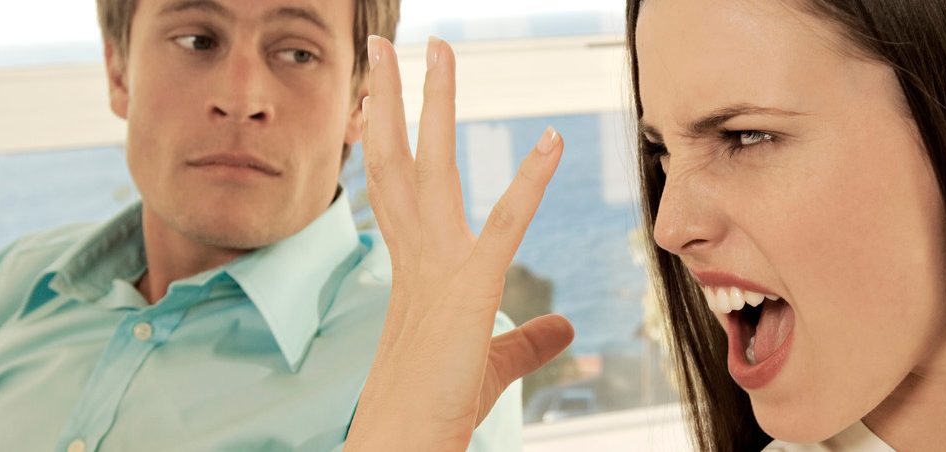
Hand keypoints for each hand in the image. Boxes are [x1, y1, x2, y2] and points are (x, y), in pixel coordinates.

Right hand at [344, 35, 574, 450]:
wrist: (404, 441)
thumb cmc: (437, 406)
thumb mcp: (494, 361)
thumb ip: (528, 338)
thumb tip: (563, 325)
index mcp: (414, 267)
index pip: (396, 186)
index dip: (388, 138)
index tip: (382, 97)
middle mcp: (416, 255)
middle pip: (397, 159)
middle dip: (393, 98)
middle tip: (386, 43)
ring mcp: (437, 267)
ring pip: (431, 168)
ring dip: (435, 104)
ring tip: (437, 48)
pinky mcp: (469, 288)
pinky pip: (504, 223)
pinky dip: (530, 180)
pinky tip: (551, 140)